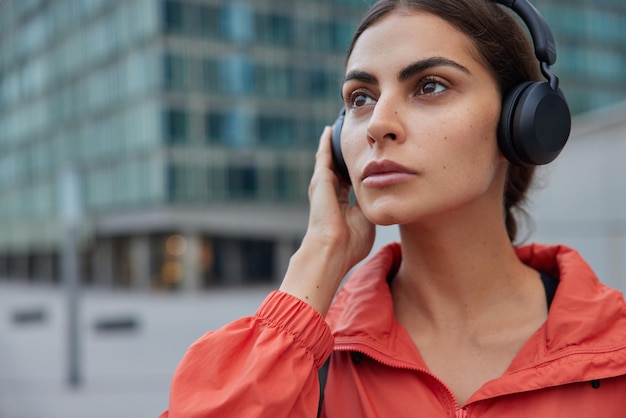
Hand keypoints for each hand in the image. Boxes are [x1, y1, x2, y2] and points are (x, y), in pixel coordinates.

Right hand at [280, 127, 374, 314]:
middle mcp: (330, 193)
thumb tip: (387, 198)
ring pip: (330, 159)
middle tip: (353, 135)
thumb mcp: (368, 221)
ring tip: (340, 125)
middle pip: (339, 167)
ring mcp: (323, 186)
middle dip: (346, 153)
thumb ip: (374, 206)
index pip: (350, 181)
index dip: (358, 169)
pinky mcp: (320, 180)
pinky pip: (323, 155)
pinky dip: (326, 142)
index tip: (366, 158)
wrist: (332, 249)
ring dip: (335, 144)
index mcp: (342, 204)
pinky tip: (330, 129)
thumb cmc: (351, 243)